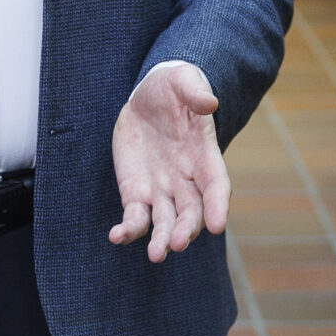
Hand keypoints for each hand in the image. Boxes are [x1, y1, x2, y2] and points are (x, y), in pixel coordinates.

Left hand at [109, 63, 226, 262]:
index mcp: (204, 156)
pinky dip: (128, 230)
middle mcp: (186, 180)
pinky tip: (117, 236)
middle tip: (176, 243)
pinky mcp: (136, 193)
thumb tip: (209, 103)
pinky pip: (134, 217)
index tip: (216, 224)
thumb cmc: (173, 88)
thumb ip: (195, 91)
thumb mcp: (184, 81)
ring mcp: (161, 190)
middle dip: (185, 229)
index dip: (218, 205)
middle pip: (191, 212)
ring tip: (155, 255)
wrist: (148, 97)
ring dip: (160, 239)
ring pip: (164, 221)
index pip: (216, 186)